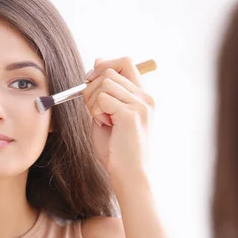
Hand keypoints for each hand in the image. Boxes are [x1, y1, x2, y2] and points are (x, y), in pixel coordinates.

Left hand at [82, 57, 154, 187]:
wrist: (129, 176)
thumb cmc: (117, 151)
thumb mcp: (108, 115)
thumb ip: (104, 91)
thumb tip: (98, 61)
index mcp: (144, 96)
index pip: (125, 62)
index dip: (105, 66)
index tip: (91, 80)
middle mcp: (146, 97)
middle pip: (110, 71)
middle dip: (92, 88)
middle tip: (94, 110)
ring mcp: (140, 104)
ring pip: (103, 84)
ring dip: (93, 102)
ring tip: (102, 121)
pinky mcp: (131, 114)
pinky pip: (102, 99)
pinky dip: (96, 112)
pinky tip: (105, 125)